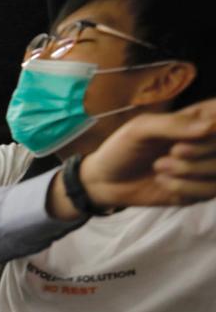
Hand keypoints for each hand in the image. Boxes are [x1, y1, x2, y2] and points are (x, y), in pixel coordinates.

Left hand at [81, 96, 215, 207]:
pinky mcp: (200, 191)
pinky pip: (210, 192)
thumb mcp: (141, 129)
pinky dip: (185, 188)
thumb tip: (212, 126)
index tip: (185, 138)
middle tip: (173, 152)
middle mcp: (209, 143)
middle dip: (202, 150)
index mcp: (201, 119)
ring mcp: (207, 168)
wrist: (105, 182)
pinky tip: (162, 183)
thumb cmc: (123, 148)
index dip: (213, 132)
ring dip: (191, 171)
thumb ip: (174, 124)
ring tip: (159, 167)